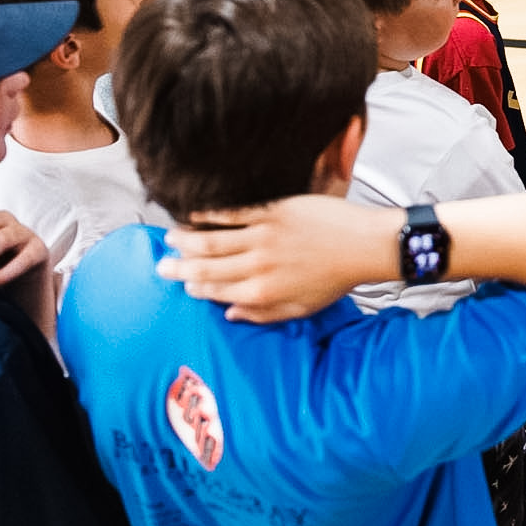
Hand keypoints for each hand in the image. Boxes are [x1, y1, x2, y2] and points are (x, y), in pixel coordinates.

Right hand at [159, 197, 381, 322]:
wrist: (364, 247)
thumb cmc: (335, 278)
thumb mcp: (300, 309)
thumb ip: (262, 314)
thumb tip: (231, 314)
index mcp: (262, 292)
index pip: (217, 291)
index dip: (195, 287)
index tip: (182, 284)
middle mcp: (257, 267)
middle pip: (208, 267)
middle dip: (181, 267)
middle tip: (161, 264)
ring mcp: (264, 237)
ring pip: (214, 240)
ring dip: (188, 240)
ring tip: (171, 238)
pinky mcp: (274, 212)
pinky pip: (234, 213)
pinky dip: (210, 213)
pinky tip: (194, 213)